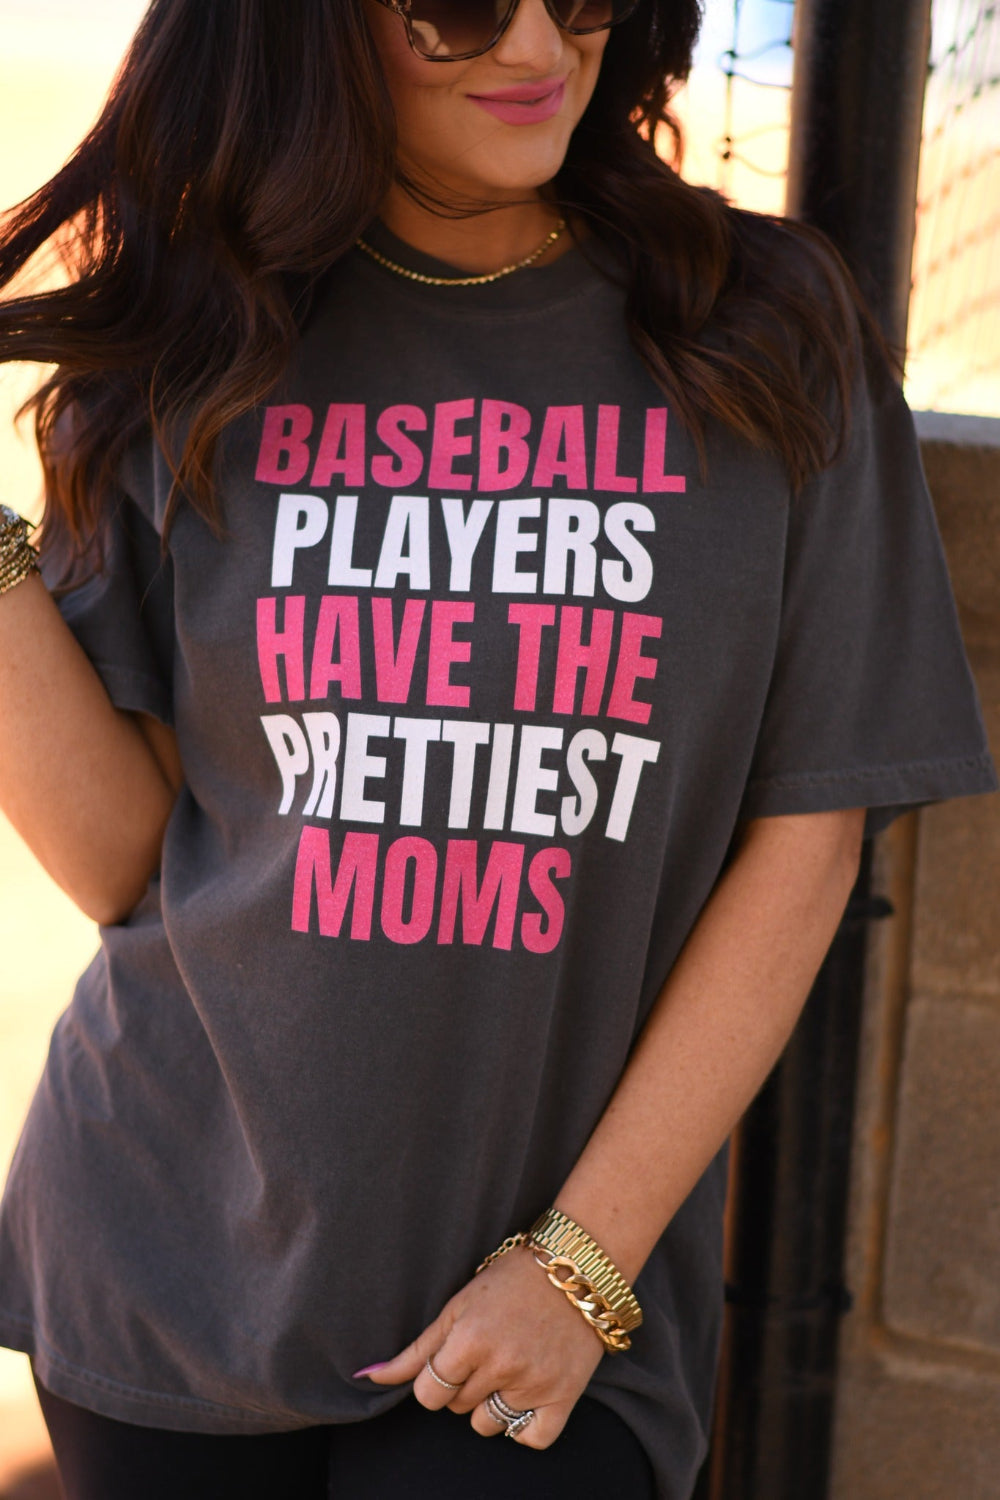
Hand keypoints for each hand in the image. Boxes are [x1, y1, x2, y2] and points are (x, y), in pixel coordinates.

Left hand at [352, 1242, 605, 1447]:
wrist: (577, 1268)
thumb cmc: (511, 1279)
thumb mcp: (458, 1305)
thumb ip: (415, 1350)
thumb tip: (367, 1377)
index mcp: (470, 1339)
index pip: (428, 1393)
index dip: (434, 1379)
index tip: (450, 1360)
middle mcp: (502, 1365)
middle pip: (457, 1407)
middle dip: (464, 1384)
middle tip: (486, 1350)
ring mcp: (534, 1383)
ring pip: (488, 1425)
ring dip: (491, 1403)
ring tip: (508, 1365)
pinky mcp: (564, 1396)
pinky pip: (531, 1439)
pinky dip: (524, 1425)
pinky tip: (526, 1394)